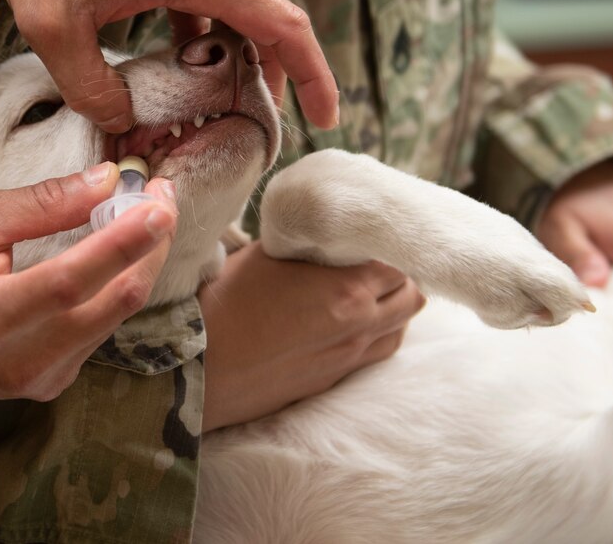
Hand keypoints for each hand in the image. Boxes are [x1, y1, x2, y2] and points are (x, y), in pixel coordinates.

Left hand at [0, 0, 338, 132]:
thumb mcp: (53, 23)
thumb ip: (90, 86)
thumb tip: (121, 121)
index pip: (286, 27)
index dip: (314, 77)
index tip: (326, 116)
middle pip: (267, 25)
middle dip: (267, 80)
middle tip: (248, 127)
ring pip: (238, 12)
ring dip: (232, 58)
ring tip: (210, 104)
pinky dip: (209, 34)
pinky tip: (181, 64)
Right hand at [0, 163, 177, 401]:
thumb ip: (40, 204)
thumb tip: (105, 181)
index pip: (74, 279)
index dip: (123, 240)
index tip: (160, 202)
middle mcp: (22, 359)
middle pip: (114, 301)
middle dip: (151, 245)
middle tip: (164, 198)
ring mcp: (42, 378)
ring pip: (118, 316)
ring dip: (142, 263)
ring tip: (149, 217)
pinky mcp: (53, 382)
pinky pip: (103, 330)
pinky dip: (120, 288)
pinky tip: (123, 255)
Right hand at [198, 242, 424, 431]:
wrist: (200, 364)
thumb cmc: (226, 302)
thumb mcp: (268, 254)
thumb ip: (309, 244)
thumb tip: (326, 233)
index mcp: (347, 290)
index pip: (399, 261)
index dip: (390, 245)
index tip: (373, 235)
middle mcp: (360, 325)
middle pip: (412, 295)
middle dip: (402, 275)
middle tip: (376, 260)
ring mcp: (350, 356)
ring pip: (401, 327)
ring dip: (395, 306)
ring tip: (370, 290)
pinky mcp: (335, 377)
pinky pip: (379, 352)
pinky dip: (380, 333)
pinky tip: (356, 321)